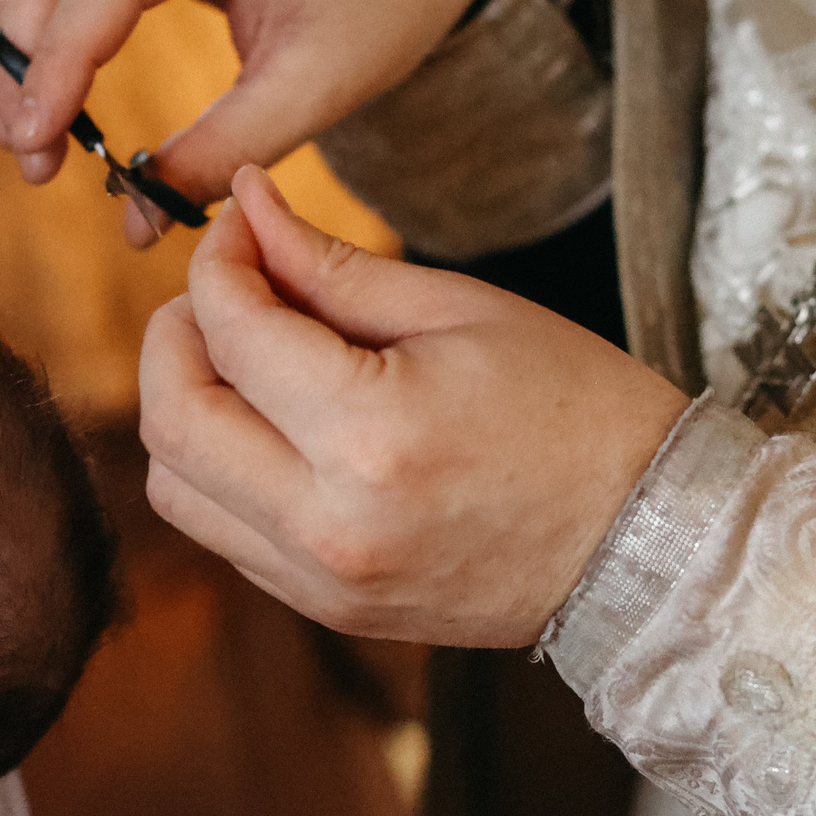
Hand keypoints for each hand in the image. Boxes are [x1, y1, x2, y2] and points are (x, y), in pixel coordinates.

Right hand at [0, 0, 495, 244]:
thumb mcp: (317, 86)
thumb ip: (223, 154)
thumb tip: (132, 224)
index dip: (55, 72)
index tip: (37, 154)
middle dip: (16, 70)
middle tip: (35, 165)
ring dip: (0, 42)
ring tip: (28, 136)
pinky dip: (18, 10)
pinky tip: (36, 85)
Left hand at [139, 167, 691, 646]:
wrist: (644, 542)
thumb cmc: (575, 410)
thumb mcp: (461, 310)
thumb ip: (332, 266)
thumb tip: (246, 206)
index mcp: (370, 436)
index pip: (230, 331)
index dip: (217, 262)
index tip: (239, 229)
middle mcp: (328, 523)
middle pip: (170, 418)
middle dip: (174, 335)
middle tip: (224, 293)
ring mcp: (321, 580)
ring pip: (174, 487)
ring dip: (184, 409)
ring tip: (245, 362)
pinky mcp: (324, 609)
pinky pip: (221, 533)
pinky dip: (220, 469)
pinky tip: (275, 426)